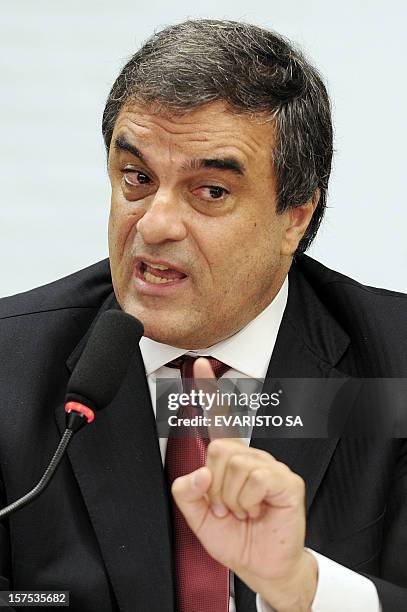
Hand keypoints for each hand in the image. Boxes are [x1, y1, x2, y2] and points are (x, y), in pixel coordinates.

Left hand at [171, 358, 317, 610]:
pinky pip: (255, 477)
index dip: (208, 392)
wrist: (260, 565)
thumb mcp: (198, 518)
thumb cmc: (235, 538)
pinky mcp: (285, 481)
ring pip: (235, 463)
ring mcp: (270, 466)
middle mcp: (251, 457)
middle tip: (226, 507)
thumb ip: (187, 493)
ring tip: (242, 512)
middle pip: (218, 449)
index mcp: (231, 461)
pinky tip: (256, 510)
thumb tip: (198, 472)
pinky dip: (247, 500)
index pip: (220, 421)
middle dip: (214, 486)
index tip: (199, 365)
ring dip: (230, 498)